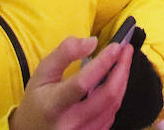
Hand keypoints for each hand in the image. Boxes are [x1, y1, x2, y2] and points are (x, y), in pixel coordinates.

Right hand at [8, 37, 131, 129]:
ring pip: (114, 106)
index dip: (103, 63)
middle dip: (122, 69)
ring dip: (122, 81)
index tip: (116, 46)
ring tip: (123, 62)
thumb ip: (65, 53)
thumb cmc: (37, 100)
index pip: (83, 83)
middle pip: (107, 96)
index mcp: (54, 105)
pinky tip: (115, 82)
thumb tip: (92, 42)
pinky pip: (111, 115)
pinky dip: (116, 96)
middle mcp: (70, 122)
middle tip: (126, 50)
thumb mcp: (42, 73)